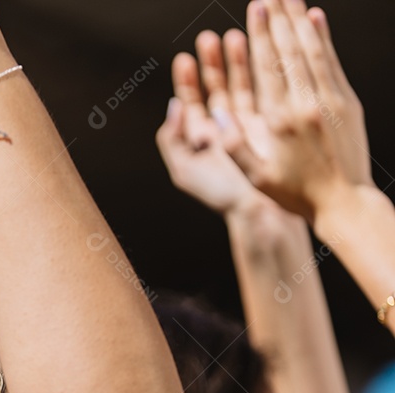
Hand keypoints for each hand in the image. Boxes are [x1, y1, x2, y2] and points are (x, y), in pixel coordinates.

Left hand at [157, 32, 268, 214]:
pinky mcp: (269, 126)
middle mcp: (221, 129)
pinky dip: (261, 74)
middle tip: (209, 38)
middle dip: (212, 63)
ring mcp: (246, 126)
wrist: (262, 212)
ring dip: (236, 62)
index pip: (190, 102)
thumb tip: (174, 106)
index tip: (184, 59)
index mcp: (199, 139)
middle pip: (214, 88)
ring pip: (239, 86)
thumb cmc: (221, 196)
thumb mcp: (185, 170)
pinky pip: (263, 94)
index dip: (187, 80)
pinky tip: (261, 56)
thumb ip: (172, 139)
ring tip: (235, 37)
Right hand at [218, 0, 371, 220]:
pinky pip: (331, 63)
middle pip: (290, 51)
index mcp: (280, 121)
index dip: (262, 35)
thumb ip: (234, 147)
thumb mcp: (256, 178)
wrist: (344, 202)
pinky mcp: (346, 103)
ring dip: (300, 21)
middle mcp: (306, 105)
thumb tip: (215, 117)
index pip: (268, 68)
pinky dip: (323, 38)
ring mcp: (329, 101)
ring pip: (312, 52)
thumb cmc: (294, 193)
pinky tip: (316, 19)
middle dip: (279, 19)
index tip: (257, 8)